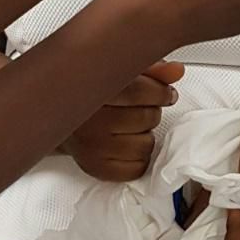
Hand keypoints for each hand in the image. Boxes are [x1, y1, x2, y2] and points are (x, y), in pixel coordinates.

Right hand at [60, 60, 183, 180]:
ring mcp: (92, 147)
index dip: (161, 92)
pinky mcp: (96, 168)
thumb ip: (150, 71)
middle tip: (138, 110)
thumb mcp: (120, 75)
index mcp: (93, 90)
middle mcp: (89, 120)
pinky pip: (138, 168)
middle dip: (151, 112)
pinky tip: (126, 145)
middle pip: (147, 118)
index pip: (140, 91)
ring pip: (146, 145)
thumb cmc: (95, 98)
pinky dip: (138, 158)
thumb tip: (177, 71)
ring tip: (129, 128)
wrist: (63, 122)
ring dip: (145, 136)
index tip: (166, 94)